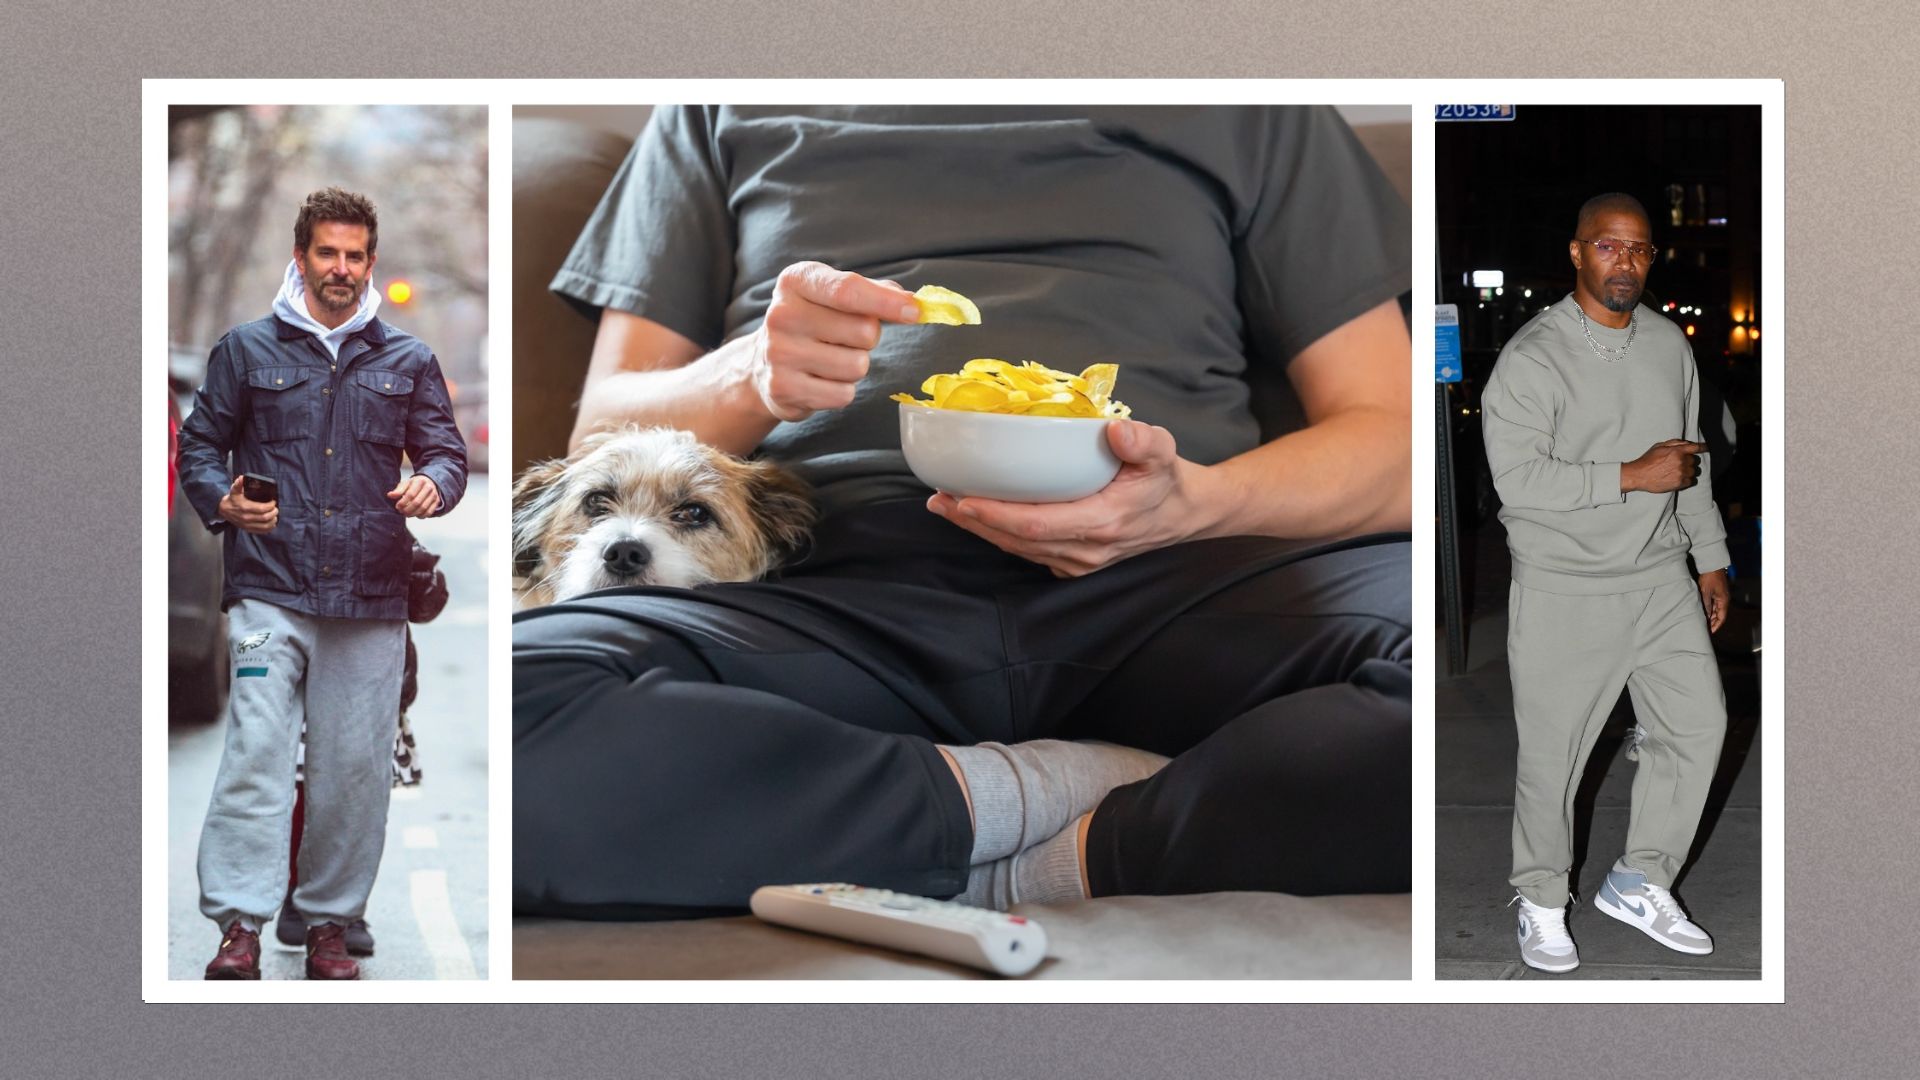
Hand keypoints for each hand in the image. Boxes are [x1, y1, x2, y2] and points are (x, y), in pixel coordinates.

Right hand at [217, 475, 276, 533]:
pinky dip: (269, 528)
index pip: (262, 509)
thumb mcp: (234, 490)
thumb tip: (242, 478)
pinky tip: (271, 523)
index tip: (273, 502)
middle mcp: (247, 518)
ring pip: (265, 526)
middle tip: (276, 508)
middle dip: (273, 513)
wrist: (224, 510)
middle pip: (265, 517)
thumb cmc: (232, 500)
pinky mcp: (248, 529)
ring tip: (275, 515)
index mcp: (245, 508)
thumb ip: (239, 484)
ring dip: (273, 521)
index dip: (270, 505)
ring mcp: (247, 525)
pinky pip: (261, 531)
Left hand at [387, 475, 441, 516]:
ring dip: (413, 514)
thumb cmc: (414, 484)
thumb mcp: (406, 484)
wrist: (428, 482)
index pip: (410, 494)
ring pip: (423, 508)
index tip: (397, 506)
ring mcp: (434, 495)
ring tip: (407, 514)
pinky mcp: (437, 501)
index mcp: (419, 481)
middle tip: (402, 512)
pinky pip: (429, 512)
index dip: (403, 502)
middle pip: (417, 502)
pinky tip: (416, 515)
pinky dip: (421, 516)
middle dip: (407, 509)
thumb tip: (390, 495)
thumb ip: (398, 490)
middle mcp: (428, 487)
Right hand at [747, 262, 922, 422]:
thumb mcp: (834, 295)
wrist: (763, 362)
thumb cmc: (812, 322)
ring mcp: (778, 353)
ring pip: (856, 366)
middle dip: (867, 338)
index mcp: (796, 281)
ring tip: (830, 359)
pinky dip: (841, 391)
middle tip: (844, 338)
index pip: (848, 290)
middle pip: (863, 331)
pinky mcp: (782, 389)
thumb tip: (912, 302)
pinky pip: (842, 394)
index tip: (914, 311)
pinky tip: (820, 380)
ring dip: (855, 366)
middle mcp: (781, 314)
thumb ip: (874, 292)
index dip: (886, 303)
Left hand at [928, 421, 1206, 576]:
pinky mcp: (1072, 562)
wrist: (1184, 514)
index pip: (1037, 525)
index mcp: (1104, 522)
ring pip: (1017, 549)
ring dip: (979, 529)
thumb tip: (1116, 431)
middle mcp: (1087, 549)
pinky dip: (998, 534)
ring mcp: (1078, 561)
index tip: (963, 499)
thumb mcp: (1163, 451)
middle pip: (1016, 540)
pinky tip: (976, 515)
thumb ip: (1143, 440)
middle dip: (974, 521)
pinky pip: (1027, 551)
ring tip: (946, 505)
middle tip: (939, 498)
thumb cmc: (1166, 479)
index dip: (996, 515)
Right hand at [1621, 439, 1704, 493]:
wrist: (1638, 475)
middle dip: (1689, 461)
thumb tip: (1687, 444)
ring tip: (1678, 472)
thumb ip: (1674, 443)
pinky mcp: (1679, 483)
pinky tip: (1678, 478)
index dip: (1703, 447)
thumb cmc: (1647, 460)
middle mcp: (1681, 461)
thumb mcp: (1659, 446)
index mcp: (1677, 451)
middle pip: (1695, 461)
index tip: (1706, 447)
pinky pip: (1691, 481)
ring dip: (1689, 471)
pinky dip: (1687, 480)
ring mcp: (1681, 473)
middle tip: (1680, 464)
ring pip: (1694, 472)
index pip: (1696, 448)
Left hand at [1699, 568, 1729, 632]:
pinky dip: (1708, 610)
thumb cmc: (1710, 577)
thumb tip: (1706, 617)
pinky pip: (1713, 604)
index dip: (1716, 625)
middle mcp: (1723, 600)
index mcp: (1723, 601)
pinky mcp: (1715, 593)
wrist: (1711, 565)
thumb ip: (1706, 605)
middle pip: (1719, 615)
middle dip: (1712, 623)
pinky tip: (1702, 613)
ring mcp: (1719, 596)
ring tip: (1702, 623)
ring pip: (1715, 610)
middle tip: (1704, 629)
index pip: (1721, 617)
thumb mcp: (1706, 592)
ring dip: (1710, 616)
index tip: (1710, 632)